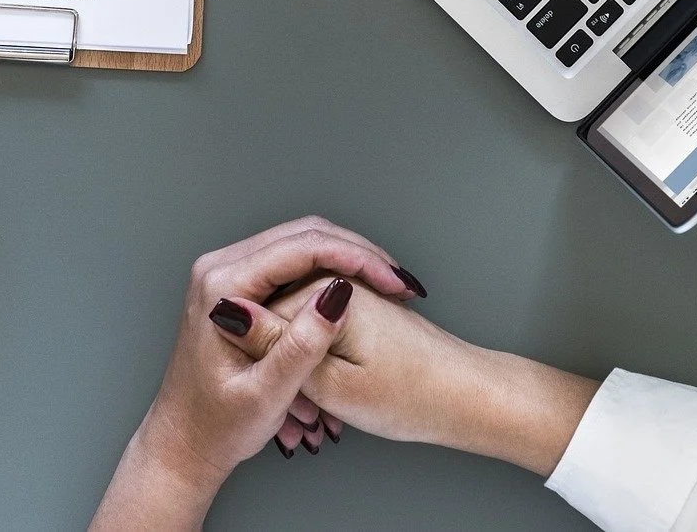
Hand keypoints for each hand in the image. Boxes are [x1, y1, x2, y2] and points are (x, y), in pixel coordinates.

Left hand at [90, 217, 424, 528]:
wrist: (184, 443)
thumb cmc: (217, 427)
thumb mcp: (266, 395)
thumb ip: (301, 345)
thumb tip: (338, 294)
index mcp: (221, 287)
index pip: (301, 249)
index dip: (355, 259)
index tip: (394, 282)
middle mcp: (219, 269)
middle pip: (303, 235)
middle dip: (358, 253)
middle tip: (399, 282)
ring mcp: (228, 274)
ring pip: (301, 243)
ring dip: (347, 259)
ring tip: (388, 286)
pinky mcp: (239, 286)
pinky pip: (292, 262)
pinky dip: (330, 271)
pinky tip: (360, 292)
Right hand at [254, 281, 599, 475]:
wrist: (467, 397)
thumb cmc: (412, 396)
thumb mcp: (331, 384)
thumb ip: (277, 347)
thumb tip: (229, 312)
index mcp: (324, 291)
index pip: (256, 312)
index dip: (256, 358)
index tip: (269, 395)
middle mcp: (336, 282)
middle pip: (274, 314)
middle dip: (276, 361)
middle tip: (294, 411)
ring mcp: (349, 294)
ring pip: (296, 327)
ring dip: (296, 367)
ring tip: (312, 413)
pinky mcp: (359, 308)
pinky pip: (318, 332)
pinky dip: (316, 365)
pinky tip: (326, 398)